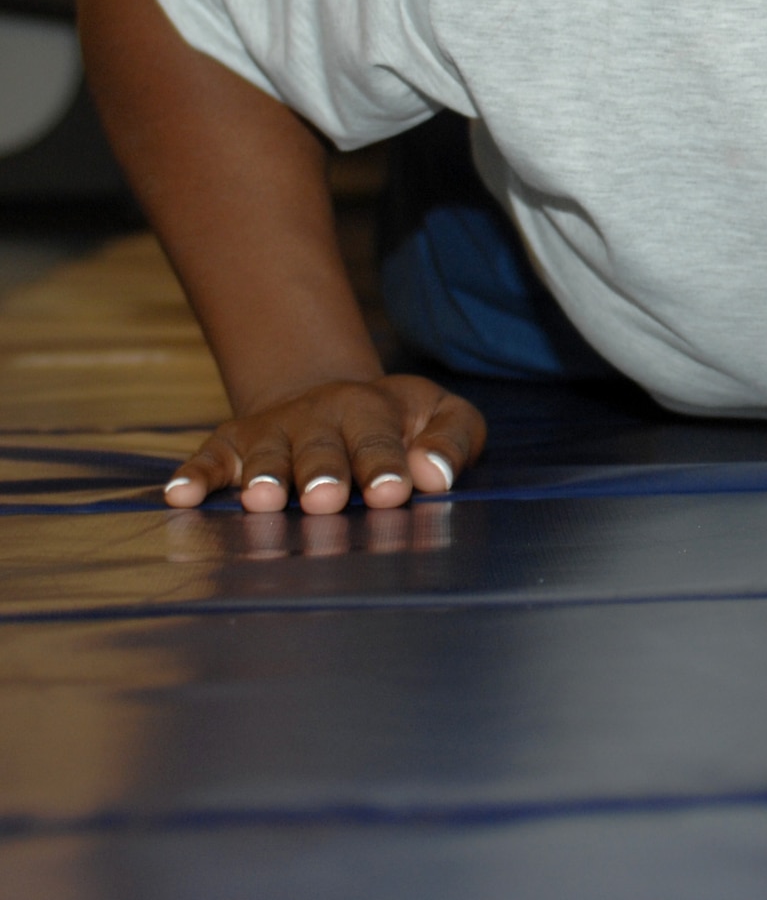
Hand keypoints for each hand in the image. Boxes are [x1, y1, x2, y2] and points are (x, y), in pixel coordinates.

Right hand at [161, 374, 486, 511]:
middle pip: (320, 448)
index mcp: (374, 410)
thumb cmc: (401, 423)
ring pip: (266, 455)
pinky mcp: (231, 445)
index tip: (392, 493)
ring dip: (263, 476)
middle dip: (322, 473)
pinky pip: (209, 459)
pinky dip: (194, 476)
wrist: (333, 399)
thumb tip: (435, 474)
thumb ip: (452, 441)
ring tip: (263, 499)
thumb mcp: (444, 415)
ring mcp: (273, 432)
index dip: (385, 465)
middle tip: (326, 500)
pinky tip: (179, 496)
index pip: (380, 440)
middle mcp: (319, 417)